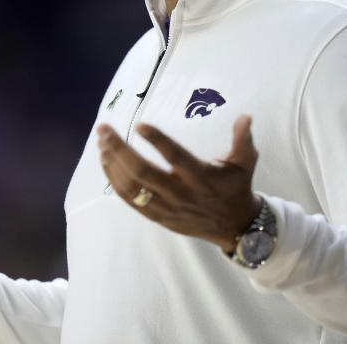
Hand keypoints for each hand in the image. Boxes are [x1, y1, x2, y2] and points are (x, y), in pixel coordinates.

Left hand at [97, 115, 260, 252]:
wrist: (235, 228)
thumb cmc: (236, 188)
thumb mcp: (245, 163)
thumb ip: (242, 140)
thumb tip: (245, 116)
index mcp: (200, 176)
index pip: (176, 157)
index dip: (158, 141)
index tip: (140, 125)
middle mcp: (180, 193)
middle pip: (143, 172)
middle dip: (119, 149)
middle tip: (103, 129)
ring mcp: (166, 207)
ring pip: (132, 187)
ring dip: (112, 164)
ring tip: (101, 142)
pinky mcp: (158, 217)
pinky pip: (130, 200)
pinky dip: (114, 181)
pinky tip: (105, 162)